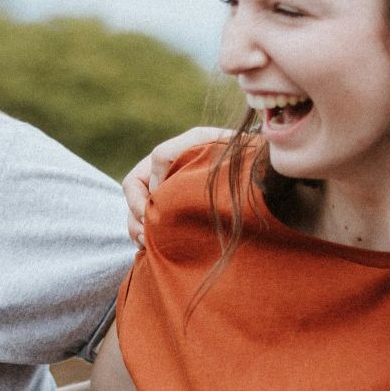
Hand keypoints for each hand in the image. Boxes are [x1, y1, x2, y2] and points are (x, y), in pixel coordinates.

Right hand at [125, 127, 235, 246]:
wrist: (256, 167)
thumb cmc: (227, 149)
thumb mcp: (198, 140)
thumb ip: (168, 153)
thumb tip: (153, 188)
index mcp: (160, 166)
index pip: (133, 185)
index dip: (136, 201)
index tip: (151, 214)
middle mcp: (162, 186)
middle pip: (134, 208)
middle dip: (136, 223)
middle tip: (147, 238)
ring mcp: (172, 204)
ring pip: (142, 223)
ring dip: (141, 235)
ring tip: (150, 246)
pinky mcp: (182, 222)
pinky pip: (158, 235)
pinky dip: (154, 243)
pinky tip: (159, 250)